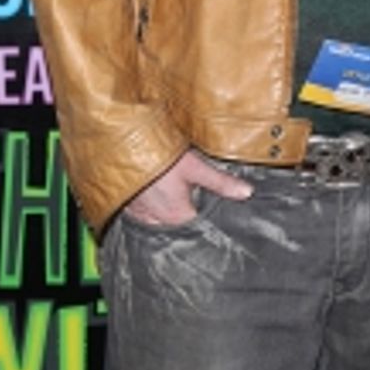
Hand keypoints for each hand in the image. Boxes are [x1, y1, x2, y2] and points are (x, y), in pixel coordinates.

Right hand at [122, 149, 252, 227]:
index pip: (198, 223)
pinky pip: (142, 212)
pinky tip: (152, 192)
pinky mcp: (126, 206)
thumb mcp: (194, 167)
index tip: (207, 202)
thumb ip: (221, 182)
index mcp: (177, 215)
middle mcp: (158, 220)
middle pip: (179, 221)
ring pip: (159, 217)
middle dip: (185, 209)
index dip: (205, 211)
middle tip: (187, 191)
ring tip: (170, 190)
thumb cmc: (157, 156)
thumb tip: (246, 192)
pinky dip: (148, 204)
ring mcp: (139, 214)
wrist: (122, 146)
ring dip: (165, 207)